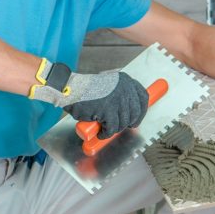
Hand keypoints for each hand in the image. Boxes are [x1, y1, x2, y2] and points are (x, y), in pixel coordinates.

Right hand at [31, 60, 149, 137]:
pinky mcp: (108, 109)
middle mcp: (124, 88)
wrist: (71, 90)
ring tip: (105, 128)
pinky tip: (100, 133)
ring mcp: (117, 99)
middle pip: (136, 112)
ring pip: (124, 122)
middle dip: (129, 123)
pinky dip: (106, 133)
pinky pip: (112, 128)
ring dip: (114, 129)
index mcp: (125, 80)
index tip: (136, 119)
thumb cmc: (86, 90)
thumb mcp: (108, 85)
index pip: (143, 97)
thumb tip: (130, 109)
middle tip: (119, 127)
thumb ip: (120, 92)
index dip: (142, 111)